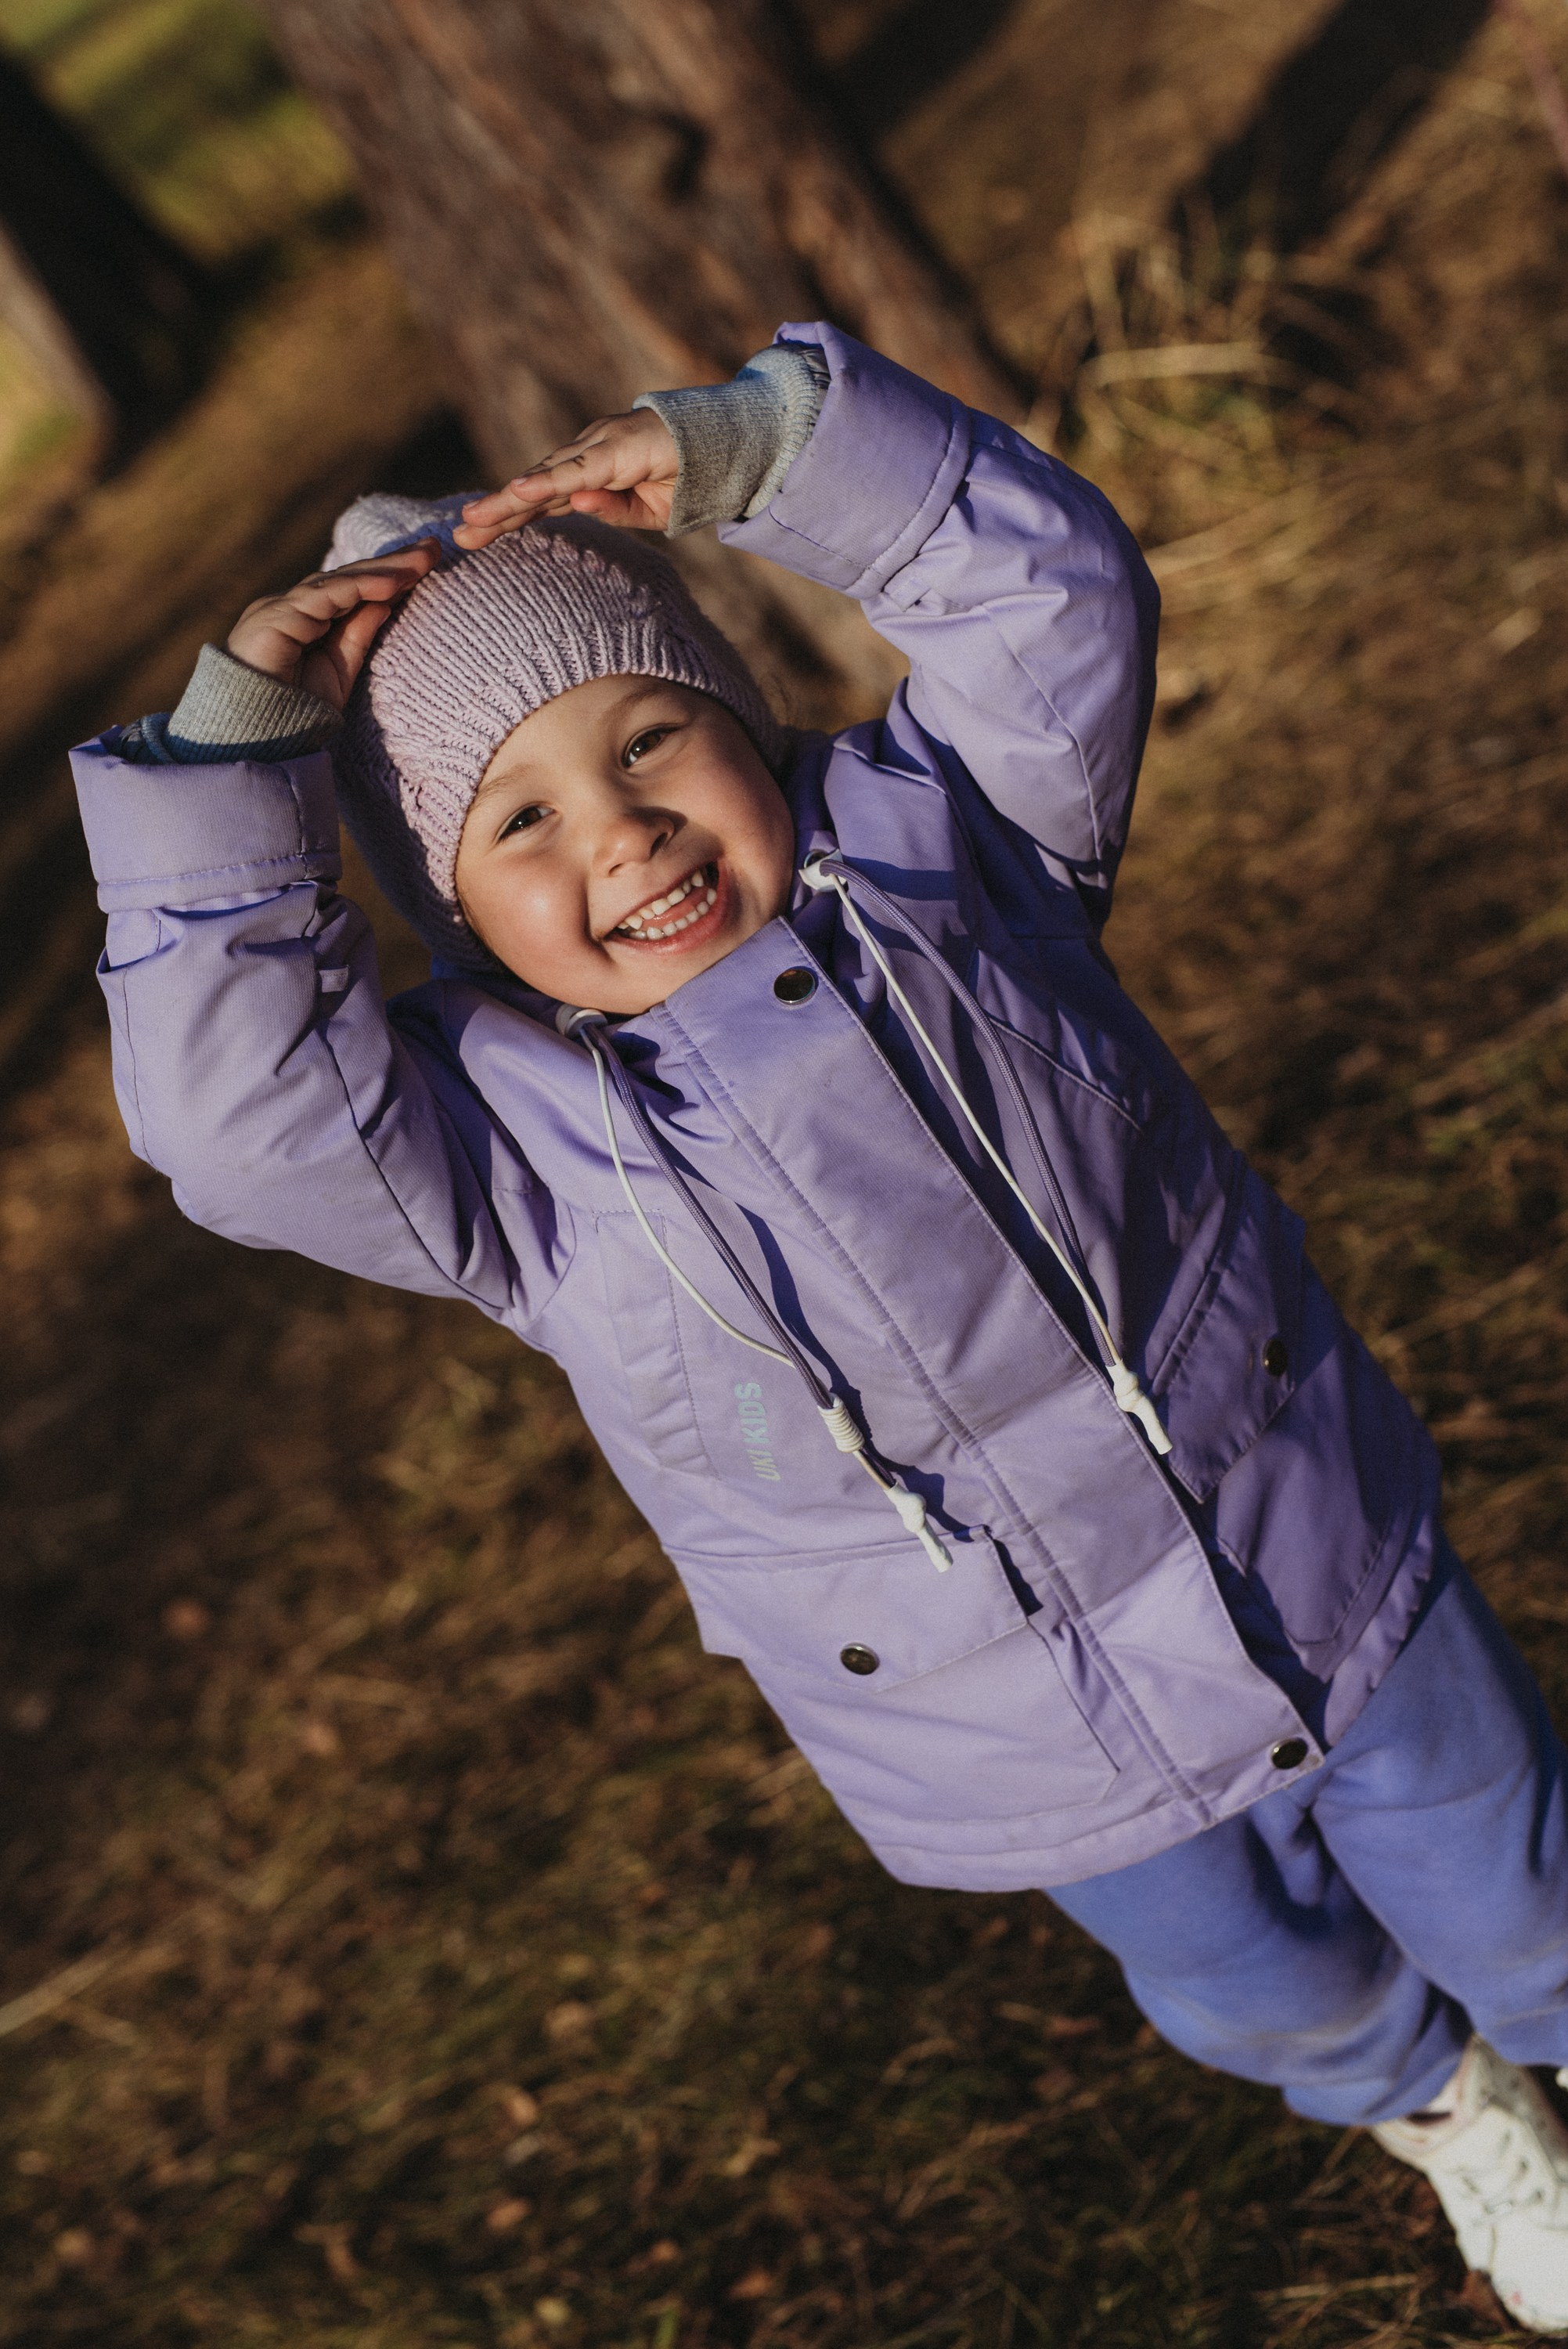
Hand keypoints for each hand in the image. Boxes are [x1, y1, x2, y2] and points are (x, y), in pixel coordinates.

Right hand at [225, 539, 441, 709]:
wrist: (254, 737)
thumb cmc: (294, 711)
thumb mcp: (338, 670)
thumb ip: (358, 635)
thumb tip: (387, 601)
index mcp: (306, 617)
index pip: (353, 588)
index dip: (390, 576)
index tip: (428, 562)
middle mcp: (292, 606)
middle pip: (349, 577)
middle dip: (393, 563)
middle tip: (433, 548)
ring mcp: (281, 607)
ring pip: (339, 581)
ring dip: (383, 571)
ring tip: (421, 562)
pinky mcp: (275, 615)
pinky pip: (325, 596)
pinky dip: (359, 588)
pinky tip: (390, 583)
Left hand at [452, 410, 678, 547]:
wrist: (721, 446)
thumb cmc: (684, 477)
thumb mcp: (646, 511)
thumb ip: (612, 510)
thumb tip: (578, 507)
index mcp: (589, 474)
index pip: (541, 501)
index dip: (508, 517)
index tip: (475, 536)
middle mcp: (585, 456)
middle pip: (532, 490)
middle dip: (495, 513)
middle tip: (458, 537)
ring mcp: (597, 447)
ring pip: (543, 479)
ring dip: (507, 502)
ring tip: (474, 521)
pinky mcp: (613, 448)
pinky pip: (574, 470)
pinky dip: (545, 483)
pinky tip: (518, 493)